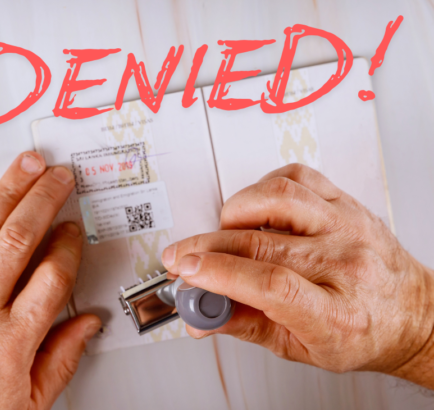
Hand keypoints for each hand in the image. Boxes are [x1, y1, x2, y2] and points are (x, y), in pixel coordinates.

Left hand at [0, 153, 99, 408]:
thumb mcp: (24, 405)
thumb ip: (61, 360)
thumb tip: (87, 326)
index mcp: (11, 342)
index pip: (53, 276)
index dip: (69, 246)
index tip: (72, 231)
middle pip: (21, 239)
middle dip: (45, 200)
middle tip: (59, 178)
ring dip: (8, 191)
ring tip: (25, 166)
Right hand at [162, 164, 433, 387]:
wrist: (409, 312)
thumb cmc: (361, 333)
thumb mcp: (301, 348)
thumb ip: (246, 327)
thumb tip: (202, 316)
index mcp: (335, 311)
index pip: (270, 284)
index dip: (219, 274)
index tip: (187, 273)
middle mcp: (344, 263)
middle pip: (260, 242)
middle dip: (206, 247)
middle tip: (182, 257)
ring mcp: (346, 226)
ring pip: (276, 198)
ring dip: (234, 213)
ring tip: (223, 232)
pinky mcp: (346, 203)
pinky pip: (297, 177)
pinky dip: (263, 187)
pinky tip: (256, 207)